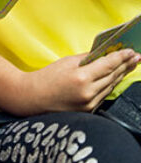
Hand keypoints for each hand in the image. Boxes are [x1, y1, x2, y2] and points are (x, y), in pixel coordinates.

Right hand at [13, 49, 140, 114]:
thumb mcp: (66, 62)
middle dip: (126, 65)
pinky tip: (116, 78)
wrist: (32, 98)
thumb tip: (104, 54)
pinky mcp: (88, 111)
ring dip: (121, 75)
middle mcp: (88, 93)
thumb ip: (87, 58)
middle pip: (113, 76)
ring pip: (111, 86)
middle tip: (136, 57)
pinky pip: (104, 95)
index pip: (108, 64)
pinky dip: (111, 85)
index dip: (121, 57)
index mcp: (81, 78)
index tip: (131, 51)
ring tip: (130, 65)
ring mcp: (89, 104)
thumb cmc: (46, 78)